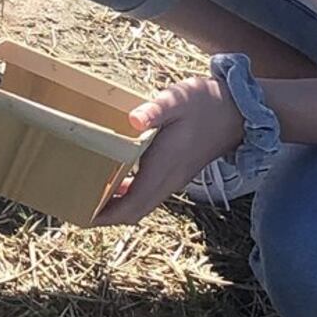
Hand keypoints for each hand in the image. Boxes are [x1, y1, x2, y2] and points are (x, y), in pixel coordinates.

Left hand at [95, 71, 244, 225]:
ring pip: (142, 205)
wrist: (238, 111)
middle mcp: (169, 180)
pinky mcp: (177, 173)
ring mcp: (174, 179)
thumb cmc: (205, 103)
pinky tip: (116, 179)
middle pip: (134, 211)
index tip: (82, 216)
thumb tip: (134, 120)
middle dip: (107, 216)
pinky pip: (149, 194)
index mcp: (164, 167)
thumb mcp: (177, 100)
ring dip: (118, 207)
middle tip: (78, 208)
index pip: (132, 205)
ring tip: (91, 197)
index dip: (106, 216)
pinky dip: (129, 195)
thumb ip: (154, 111)